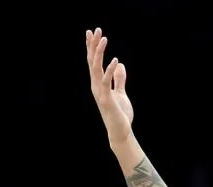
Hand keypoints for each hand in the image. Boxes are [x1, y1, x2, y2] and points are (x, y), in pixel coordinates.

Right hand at [86, 28, 133, 143]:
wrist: (120, 131)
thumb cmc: (120, 114)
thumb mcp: (121, 93)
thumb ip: (119, 79)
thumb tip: (119, 64)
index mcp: (98, 83)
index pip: (93, 62)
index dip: (92, 47)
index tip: (91, 32)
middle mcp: (96, 85)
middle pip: (92, 61)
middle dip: (93, 45)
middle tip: (95, 29)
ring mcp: (99, 92)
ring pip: (96, 68)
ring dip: (99, 52)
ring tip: (103, 38)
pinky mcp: (106, 99)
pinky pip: (106, 82)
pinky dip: (110, 70)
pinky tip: (115, 60)